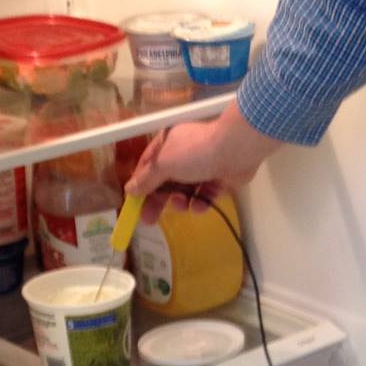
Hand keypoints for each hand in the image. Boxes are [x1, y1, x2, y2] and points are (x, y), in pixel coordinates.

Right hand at [125, 99, 282, 197]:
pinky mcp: (218, 179)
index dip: (140, 187)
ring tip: (183, 204)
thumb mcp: (164, 165)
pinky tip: (201, 205)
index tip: (134, 206)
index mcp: (166, 144)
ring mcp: (201, 167)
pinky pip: (204, 195)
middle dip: (158, 201)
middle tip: (149, 220)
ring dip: (181, 202)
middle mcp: (182, 154)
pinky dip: (201, 202)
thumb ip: (147, 180)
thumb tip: (130, 190)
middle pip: (165, 182)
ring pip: (184, 191)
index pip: (147, 168)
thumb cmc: (195, 152)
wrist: (236, 150)